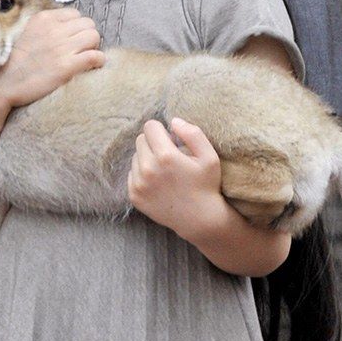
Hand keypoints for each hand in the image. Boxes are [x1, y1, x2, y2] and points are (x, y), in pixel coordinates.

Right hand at [0, 8, 103, 114]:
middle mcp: (54, 29)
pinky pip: (96, 56)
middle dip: (87, 36)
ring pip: (94, 37)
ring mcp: (61, 47)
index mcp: (44, 19)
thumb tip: (63, 28)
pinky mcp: (66, 66)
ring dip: (93, 47)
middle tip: (81, 50)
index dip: (77, 28)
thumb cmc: (12, 61)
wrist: (1, 83)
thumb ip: (44, 27)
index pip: (75, 14)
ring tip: (85, 58)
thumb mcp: (25, 32)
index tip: (73, 39)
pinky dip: (97, 61)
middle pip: (88, 24)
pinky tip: (91, 67)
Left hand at [127, 118, 223, 239]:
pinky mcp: (134, 196)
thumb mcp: (209, 157)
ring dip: (147, 158)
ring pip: (136, 156)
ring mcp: (139, 184)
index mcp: (165, 156)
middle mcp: (148, 169)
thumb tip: (173, 121)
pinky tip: (158, 183)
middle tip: (168, 156)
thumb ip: (193, 133)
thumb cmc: (206, 185)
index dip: (162, 131)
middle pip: (140, 139)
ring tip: (164, 171)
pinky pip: (132, 173)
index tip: (171, 141)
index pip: (150, 126)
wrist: (200, 220)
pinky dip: (142, 174)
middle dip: (153, 143)